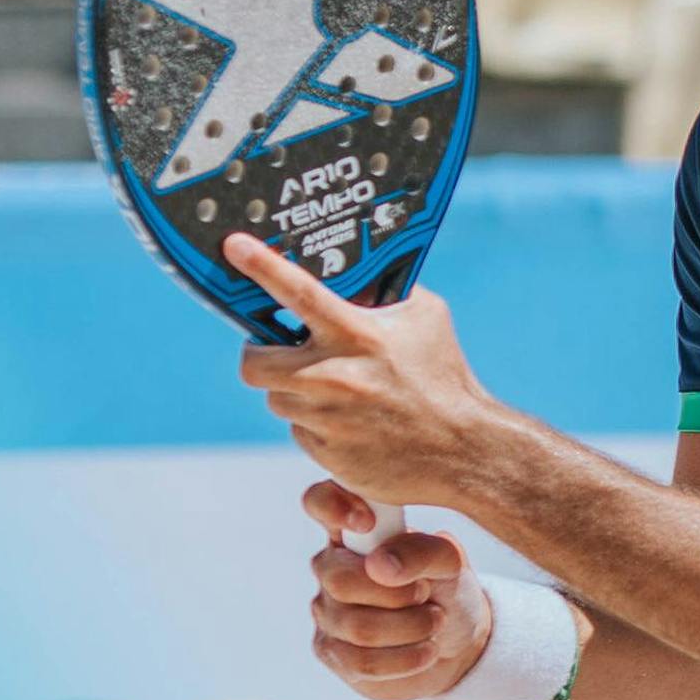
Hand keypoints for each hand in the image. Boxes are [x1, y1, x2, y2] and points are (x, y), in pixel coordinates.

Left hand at [230, 233, 511, 514]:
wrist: (464, 450)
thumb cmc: (444, 377)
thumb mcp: (425, 319)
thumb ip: (383, 293)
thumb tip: (349, 275)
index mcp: (359, 335)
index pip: (298, 293)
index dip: (262, 266)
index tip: (235, 246)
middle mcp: (335, 376)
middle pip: (256, 362)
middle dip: (261, 355)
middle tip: (280, 351)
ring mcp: (327, 418)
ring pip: (277, 398)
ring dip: (295, 392)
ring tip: (336, 391)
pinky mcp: (326, 453)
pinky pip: (300, 431)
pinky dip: (316, 424)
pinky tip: (351, 422)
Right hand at [302, 478, 488, 699]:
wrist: (456, 644)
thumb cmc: (447, 589)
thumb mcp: (450, 565)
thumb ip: (422, 552)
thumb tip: (380, 565)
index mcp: (356, 530)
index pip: (320, 501)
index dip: (332, 506)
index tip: (367, 523)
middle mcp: (331, 566)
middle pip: (338, 579)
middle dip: (398, 593)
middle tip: (427, 593)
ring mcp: (327, 611)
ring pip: (358, 627)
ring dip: (411, 627)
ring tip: (435, 621)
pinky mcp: (332, 652)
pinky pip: (363, 662)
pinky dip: (407, 659)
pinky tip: (426, 651)